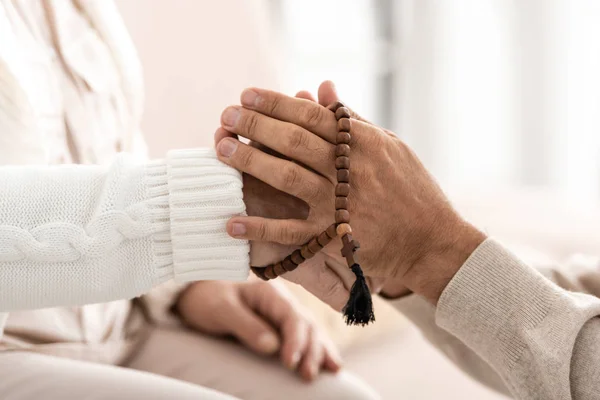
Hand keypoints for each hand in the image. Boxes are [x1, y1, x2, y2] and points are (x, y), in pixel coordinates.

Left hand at [176, 280, 341, 380]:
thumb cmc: (206, 294)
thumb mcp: (220, 308)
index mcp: (269, 292)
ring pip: (310, 330)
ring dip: (321, 349)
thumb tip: (272, 346)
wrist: (196, 284)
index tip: (290, 363)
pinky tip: (328, 362)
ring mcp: (281, 312)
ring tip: (333, 370)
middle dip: (312, 349)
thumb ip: (245, 324)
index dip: (295, 341)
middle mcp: (281, 301)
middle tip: (309, 375)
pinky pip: (303, 335)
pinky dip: (317, 347)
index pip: (291, 317)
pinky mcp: (278, 323)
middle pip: (306, 324)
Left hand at [215, 81, 485, 302]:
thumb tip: (321, 88)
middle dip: (255, 125)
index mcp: (363, 143)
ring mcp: (339, 205)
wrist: (432, 242)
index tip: (247, 95)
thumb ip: (352, 120)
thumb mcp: (389, 146)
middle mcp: (349, 170)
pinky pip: (289, 233)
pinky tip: (230, 222)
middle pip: (293, 140)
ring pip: (287, 176)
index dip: (276, 103)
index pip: (311, 115)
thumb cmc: (412, 190)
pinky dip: (259, 228)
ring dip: (250, 161)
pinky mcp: (333, 238)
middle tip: (226, 116)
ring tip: (222, 149)